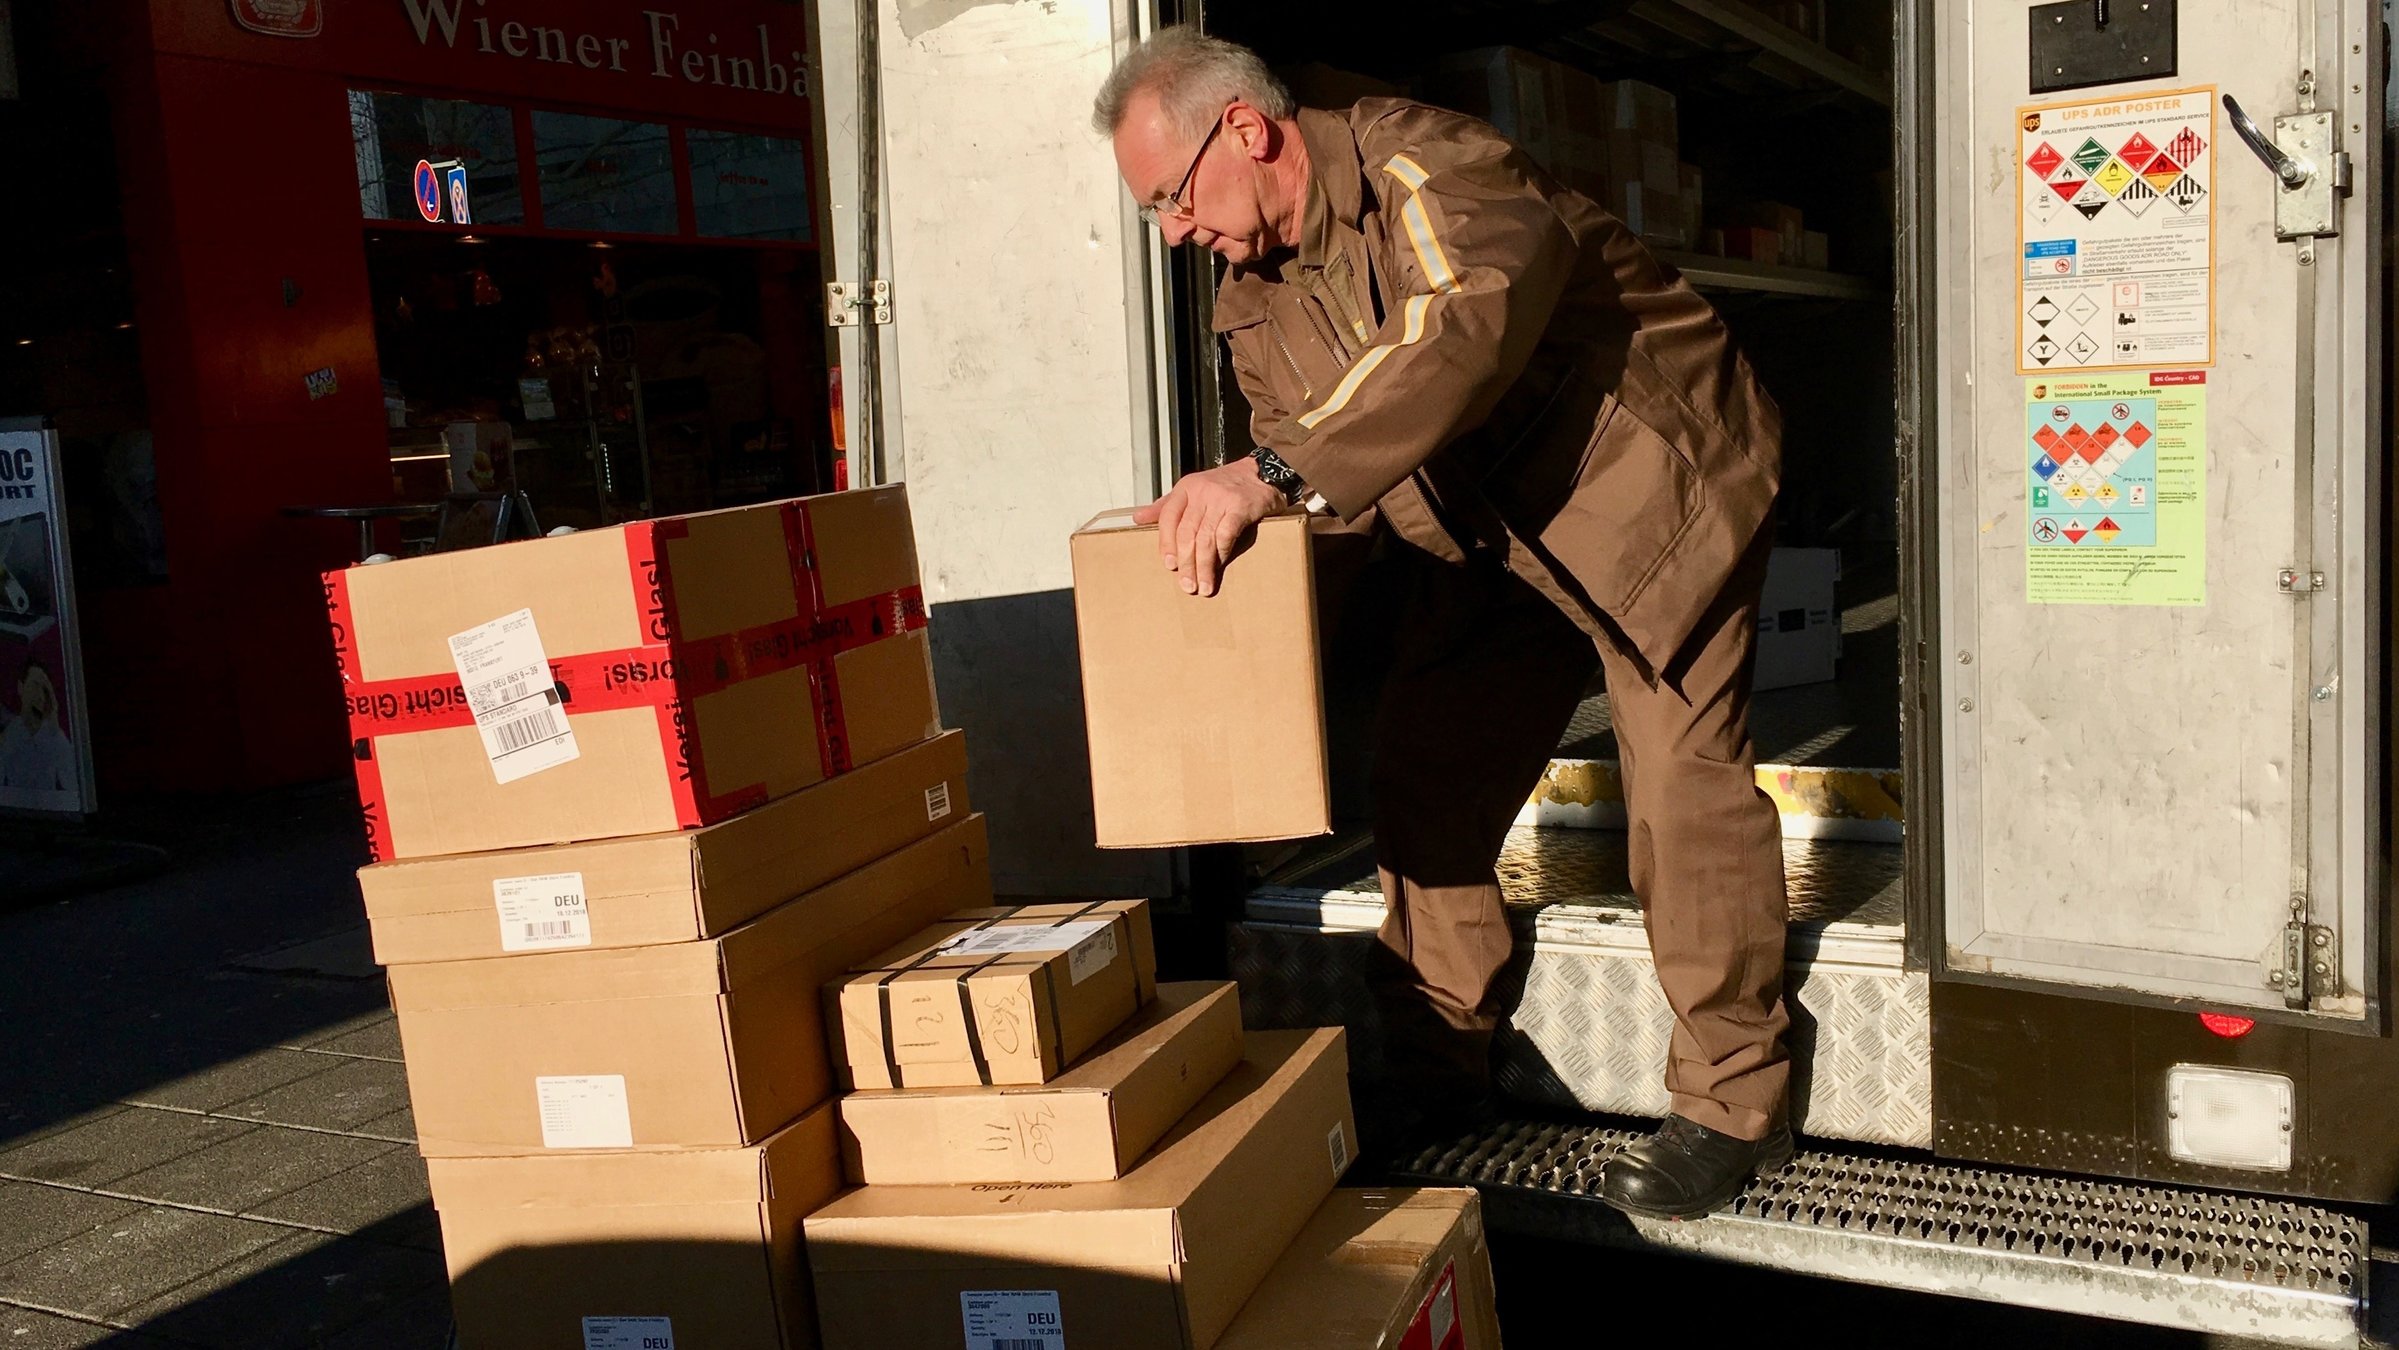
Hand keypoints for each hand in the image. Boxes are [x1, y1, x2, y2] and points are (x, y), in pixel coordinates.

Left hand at [1131, 456, 1285, 596]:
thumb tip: (1137, 518)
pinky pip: (1226, 535)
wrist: (1261, 474)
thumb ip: (1166, 505)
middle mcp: (1201, 491)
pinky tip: (1220, 567)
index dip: (1166, 543)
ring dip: (1204, 566)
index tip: (1170, 566)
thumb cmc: (1224, 486)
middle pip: (1186, 532)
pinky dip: (1222, 553)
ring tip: (1204, 586)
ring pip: (1205, 538)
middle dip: (1186, 562)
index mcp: (1186, 488)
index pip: (1168, 517)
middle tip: (1187, 585)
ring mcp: (1221, 499)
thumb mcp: (1191, 489)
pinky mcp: (1240, 506)